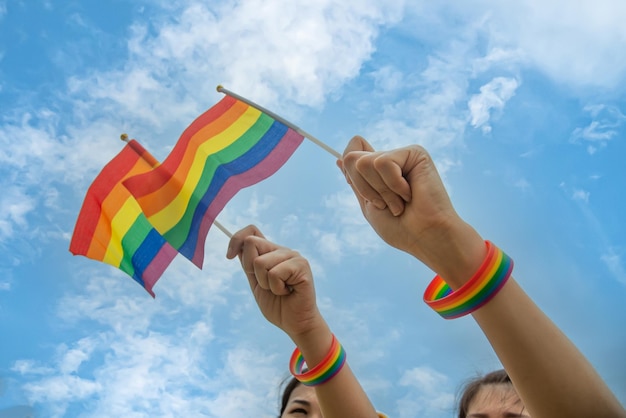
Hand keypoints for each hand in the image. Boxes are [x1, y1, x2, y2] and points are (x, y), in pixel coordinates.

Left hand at [226, 225, 325, 340]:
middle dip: (251, 269)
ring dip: (265, 283)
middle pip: (251, 243)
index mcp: (271, 252)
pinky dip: (277, 288)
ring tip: (280, 290)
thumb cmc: (277, 305)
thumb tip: (236, 247)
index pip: (251, 231)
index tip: (229, 256)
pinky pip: (275, 273)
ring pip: (261, 262)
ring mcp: (293, 256)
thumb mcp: (256, 282)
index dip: (236, 239)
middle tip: (266, 284)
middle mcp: (282, 250)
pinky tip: (288, 291)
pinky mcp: (302, 265)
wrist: (295, 323)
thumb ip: (249, 264)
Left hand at [338, 136, 484, 286]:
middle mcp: (390, 159)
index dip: (351, 175)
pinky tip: (410, 194)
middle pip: (351, 158)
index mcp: (378, 172)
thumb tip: (339, 159)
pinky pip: (384, 162)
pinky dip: (393, 186)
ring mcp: (402, 155)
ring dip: (380, 191)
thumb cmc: (401, 228)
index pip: (351, 151)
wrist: (426, 236)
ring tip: (400, 202)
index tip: (369, 197)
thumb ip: (356, 181)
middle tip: (388, 205)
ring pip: (365, 162)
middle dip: (365, 189)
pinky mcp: (415, 153)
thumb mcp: (369, 205)